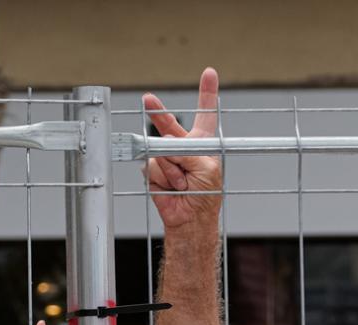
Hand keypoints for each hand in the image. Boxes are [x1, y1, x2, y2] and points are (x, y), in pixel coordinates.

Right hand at [141, 68, 222, 230]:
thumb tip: (163, 146)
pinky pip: (153, 165)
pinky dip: (163, 177)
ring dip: (172, 168)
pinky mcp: (154, 170)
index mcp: (203, 143)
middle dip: (157, 112)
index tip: (210, 72)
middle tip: (148, 99)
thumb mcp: (205, 167)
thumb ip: (186, 150)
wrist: (190, 218)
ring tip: (183, 183)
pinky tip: (172, 187)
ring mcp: (167, 157)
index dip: (207, 92)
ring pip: (160, 150)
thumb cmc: (206, 194)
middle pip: (169, 123)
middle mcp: (183, 147)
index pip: (206, 113)